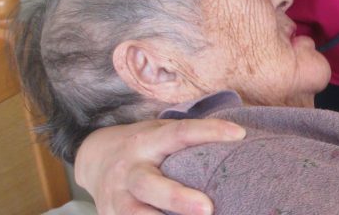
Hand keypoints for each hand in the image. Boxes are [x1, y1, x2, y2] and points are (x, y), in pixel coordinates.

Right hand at [75, 118, 245, 214]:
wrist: (95, 158)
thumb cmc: (144, 147)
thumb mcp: (160, 133)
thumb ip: (189, 139)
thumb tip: (242, 138)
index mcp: (147, 142)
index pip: (180, 133)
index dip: (209, 131)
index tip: (239, 135)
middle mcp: (130, 170)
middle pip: (151, 186)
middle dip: (178, 199)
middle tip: (208, 209)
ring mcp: (118, 198)